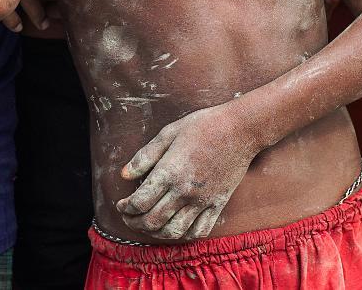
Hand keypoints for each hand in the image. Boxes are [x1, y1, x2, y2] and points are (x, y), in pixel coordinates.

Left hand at [117, 103, 257, 239]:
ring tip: (148, 225)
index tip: (121, 205)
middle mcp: (185, 191)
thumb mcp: (169, 132)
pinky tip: (175, 227)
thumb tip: (123, 174)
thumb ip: (145, 155)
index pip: (139, 202)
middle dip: (134, 223)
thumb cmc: (204, 126)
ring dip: (155, 233)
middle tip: (128, 217)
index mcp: (170, 172)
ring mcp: (203, 201)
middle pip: (152, 221)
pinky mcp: (218, 205)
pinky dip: (184, 236)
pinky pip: (199, 231)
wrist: (240, 129)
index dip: (125, 208)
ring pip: (174, 232)